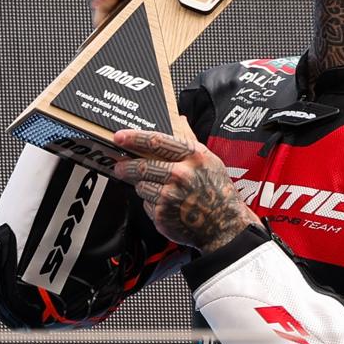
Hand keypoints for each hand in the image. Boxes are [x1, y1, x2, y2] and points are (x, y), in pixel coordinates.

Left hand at [109, 129, 259, 251]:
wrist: (224, 224)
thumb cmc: (218, 191)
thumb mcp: (209, 160)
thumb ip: (190, 139)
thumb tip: (179, 119)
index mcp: (193, 157)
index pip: (156, 142)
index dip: (134, 138)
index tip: (119, 136)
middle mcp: (181, 174)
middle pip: (141, 165)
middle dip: (125, 166)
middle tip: (120, 166)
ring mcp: (170, 195)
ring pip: (141, 185)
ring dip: (142, 185)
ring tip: (155, 188)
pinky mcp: (162, 214)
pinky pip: (146, 204)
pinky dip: (151, 203)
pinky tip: (165, 204)